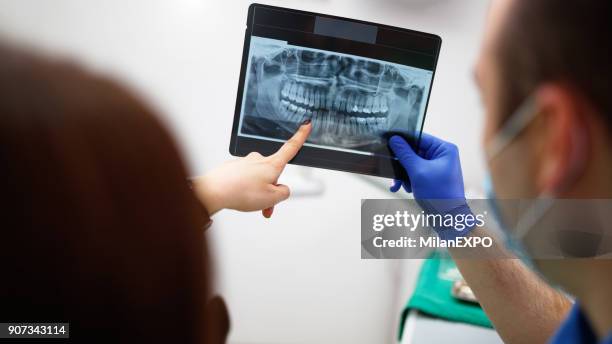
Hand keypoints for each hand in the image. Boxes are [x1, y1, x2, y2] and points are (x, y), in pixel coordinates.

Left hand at [193, 122, 311, 216]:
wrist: (214, 191)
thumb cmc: (241, 192)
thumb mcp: (272, 198)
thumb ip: (283, 193)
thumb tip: (281, 189)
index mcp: (272, 164)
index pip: (290, 148)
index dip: (301, 136)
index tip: (306, 124)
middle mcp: (258, 159)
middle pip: (273, 175)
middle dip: (271, 191)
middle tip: (265, 206)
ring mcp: (245, 163)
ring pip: (258, 180)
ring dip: (257, 193)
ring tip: (249, 204)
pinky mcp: (233, 168)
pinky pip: (245, 181)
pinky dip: (245, 191)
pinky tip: (238, 197)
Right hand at [388, 133, 465, 199]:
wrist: (448, 218)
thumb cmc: (439, 194)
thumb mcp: (418, 171)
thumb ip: (405, 154)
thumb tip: (395, 140)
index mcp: (444, 149)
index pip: (420, 138)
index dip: (404, 140)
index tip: (389, 141)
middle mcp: (442, 156)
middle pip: (415, 152)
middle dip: (403, 163)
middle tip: (394, 170)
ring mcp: (437, 167)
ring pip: (413, 163)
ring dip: (404, 174)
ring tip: (401, 184)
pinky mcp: (432, 177)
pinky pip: (416, 173)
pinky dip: (409, 180)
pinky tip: (404, 188)